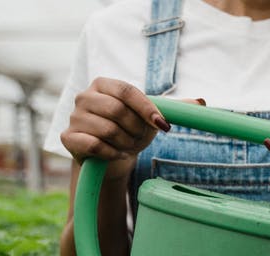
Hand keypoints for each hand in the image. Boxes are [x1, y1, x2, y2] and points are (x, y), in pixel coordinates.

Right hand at [60, 78, 203, 181]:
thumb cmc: (131, 131)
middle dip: (136, 130)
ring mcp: (74, 117)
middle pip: (117, 110)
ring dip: (125, 143)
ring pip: (107, 130)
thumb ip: (173, 109)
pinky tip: (116, 154)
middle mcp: (84, 96)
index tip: (163, 125)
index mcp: (104, 84)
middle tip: (139, 139)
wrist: (110, 158)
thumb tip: (202, 103)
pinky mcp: (68, 138)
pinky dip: (112, 153)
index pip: (127, 91)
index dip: (147, 109)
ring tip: (127, 146)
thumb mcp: (152, 119)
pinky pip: (95, 146)